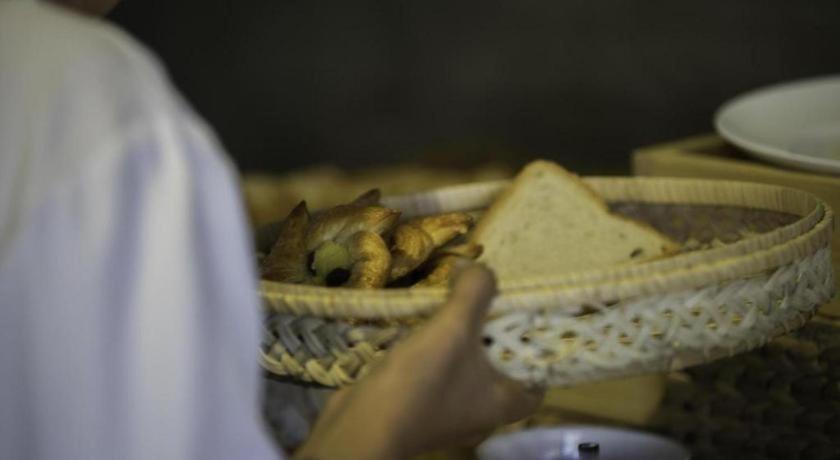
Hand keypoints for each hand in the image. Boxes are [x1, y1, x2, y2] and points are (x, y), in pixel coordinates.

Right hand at [294, 263, 542, 458]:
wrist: (360, 427)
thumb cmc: (421, 384)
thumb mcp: (454, 328)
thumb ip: (474, 291)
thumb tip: (477, 265)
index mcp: (506, 400)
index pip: (540, 372)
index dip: (539, 341)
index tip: (530, 310)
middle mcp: (484, 408)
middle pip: (501, 359)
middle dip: (494, 325)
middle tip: (490, 291)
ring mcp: (451, 408)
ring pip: (467, 361)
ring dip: (460, 331)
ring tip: (458, 294)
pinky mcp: (421, 402)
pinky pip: (438, 366)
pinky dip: (436, 344)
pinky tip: (425, 318)